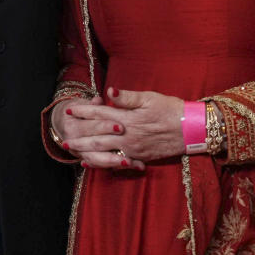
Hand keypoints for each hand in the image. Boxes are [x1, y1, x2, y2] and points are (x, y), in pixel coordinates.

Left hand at [62, 87, 185, 167]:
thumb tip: (109, 91)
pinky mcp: (139, 157)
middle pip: (97, 136)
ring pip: (103, 151)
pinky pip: (115, 162)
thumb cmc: (172, 109)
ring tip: (72, 150)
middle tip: (63, 137)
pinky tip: (91, 163)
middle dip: (79, 136)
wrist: (191, 130)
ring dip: (85, 151)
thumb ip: (128, 97)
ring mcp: (132, 149)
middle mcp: (128, 135)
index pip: (101, 113)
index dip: (84, 111)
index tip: (70, 110)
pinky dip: (101, 163)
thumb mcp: (150, 98)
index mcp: (129, 118)